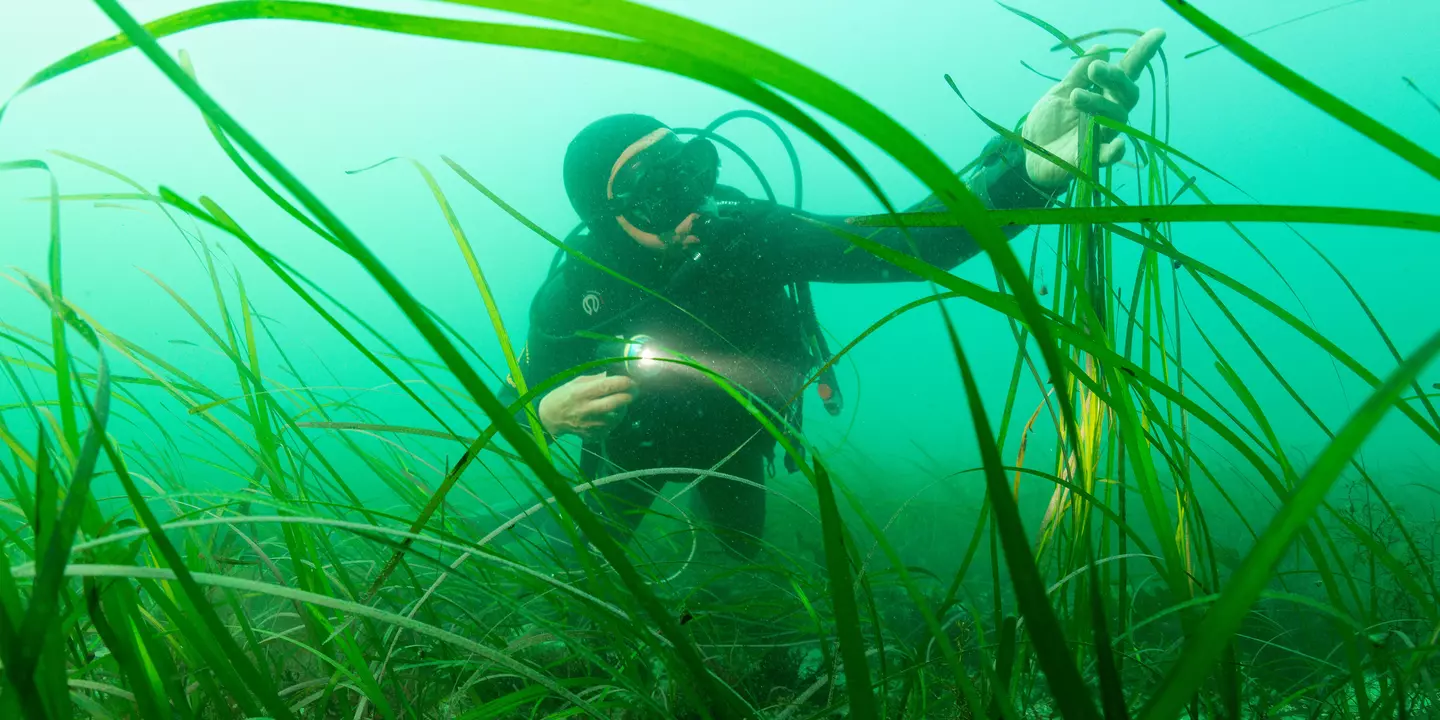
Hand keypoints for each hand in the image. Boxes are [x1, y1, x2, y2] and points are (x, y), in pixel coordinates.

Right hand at [537, 373, 635, 441]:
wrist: (550, 418)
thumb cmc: (563, 396)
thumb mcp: (576, 382)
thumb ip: (595, 379)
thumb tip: (613, 375)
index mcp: (580, 393)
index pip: (606, 387)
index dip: (622, 383)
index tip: (632, 380)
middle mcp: (585, 410)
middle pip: (614, 404)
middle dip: (629, 396)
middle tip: (635, 391)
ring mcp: (589, 425)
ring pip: (615, 418)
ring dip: (623, 409)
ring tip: (622, 403)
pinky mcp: (592, 435)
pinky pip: (610, 428)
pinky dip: (614, 420)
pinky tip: (610, 415)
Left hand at [1021, 28, 1166, 187]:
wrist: (1030, 153)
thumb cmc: (1050, 122)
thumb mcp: (1061, 92)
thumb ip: (1079, 74)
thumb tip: (1101, 48)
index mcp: (1104, 94)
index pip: (1127, 72)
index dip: (1142, 54)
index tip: (1158, 34)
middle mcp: (1110, 114)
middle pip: (1126, 94)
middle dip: (1115, 78)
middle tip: (1095, 68)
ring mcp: (1103, 136)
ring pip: (1114, 118)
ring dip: (1098, 104)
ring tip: (1075, 96)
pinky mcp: (1091, 158)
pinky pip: (1109, 155)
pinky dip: (1114, 150)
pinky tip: (1118, 144)